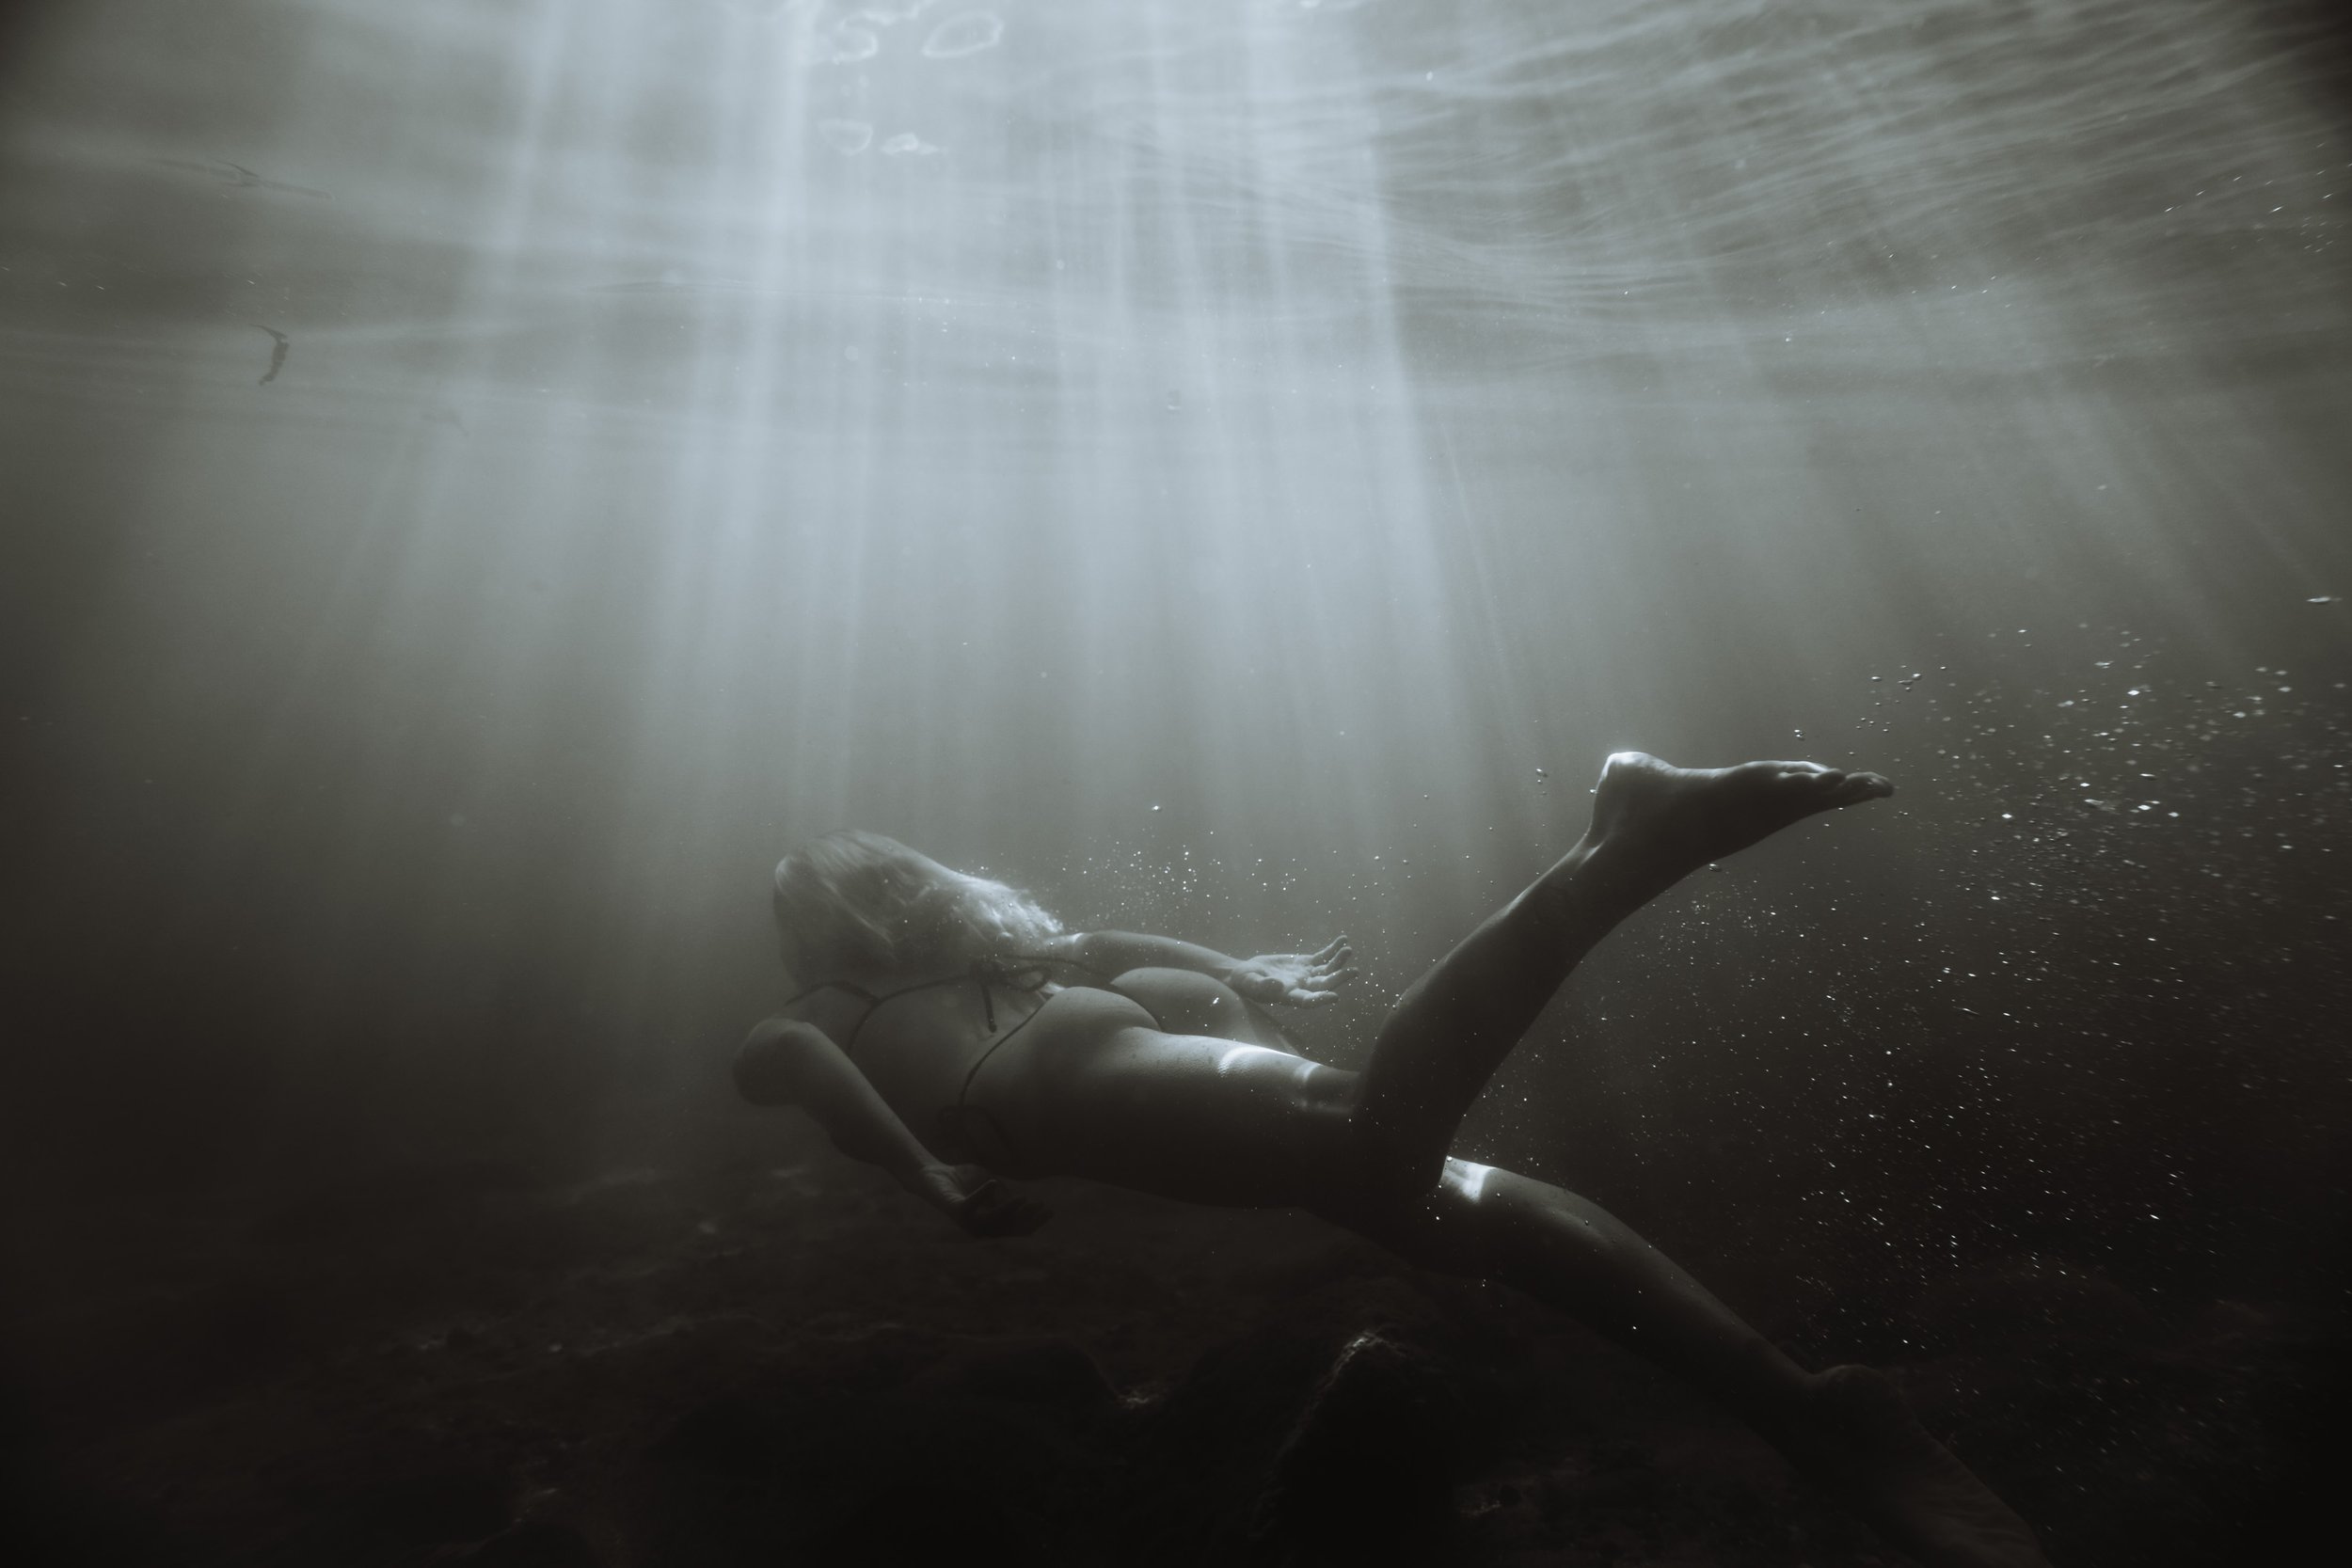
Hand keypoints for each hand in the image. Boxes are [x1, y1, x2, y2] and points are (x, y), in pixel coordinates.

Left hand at [904, 1162, 1052, 1237]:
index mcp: (990, 1224)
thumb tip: (1021, 1201)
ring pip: (992, 1221)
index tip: (1049, 1210)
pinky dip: (983, 1195)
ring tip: (1023, 1197)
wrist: (934, 1174)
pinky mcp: (955, 1210)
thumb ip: (1004, 1193)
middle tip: (1041, 1206)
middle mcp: (980, 1228)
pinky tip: (994, 1183)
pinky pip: (971, 1206)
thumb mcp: (991, 1185)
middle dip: (1026, 1219)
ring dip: (1008, 1210)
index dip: (1034, 1221)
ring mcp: (967, 1221)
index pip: (1017, 1228)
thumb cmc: (963, 1180)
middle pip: (1008, 1229)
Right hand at [1226, 937, 1357, 1007]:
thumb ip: (1262, 986)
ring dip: (1339, 961)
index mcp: (1289, 997)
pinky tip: (1343, 940)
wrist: (1246, 974)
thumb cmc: (1245, 982)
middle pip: (1324, 984)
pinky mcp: (1305, 963)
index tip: (1334, 997)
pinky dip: (1333, 949)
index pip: (1308, 1001)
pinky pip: (1323, 956)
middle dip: (1339, 978)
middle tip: (1353, 972)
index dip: (1321, 1000)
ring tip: (1348, 949)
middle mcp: (1302, 988)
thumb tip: (1277, 985)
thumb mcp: (1250, 983)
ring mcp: (1306, 975)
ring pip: (1327, 969)